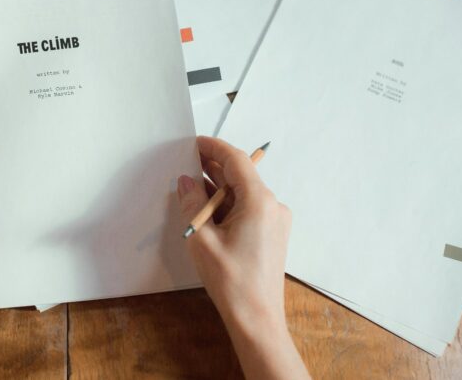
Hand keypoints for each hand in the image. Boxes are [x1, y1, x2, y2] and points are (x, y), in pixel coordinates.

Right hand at [177, 136, 307, 379]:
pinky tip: (207, 210)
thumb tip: (186, 181)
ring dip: (219, 187)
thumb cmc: (231, 281)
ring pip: (243, 192)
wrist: (257, 319)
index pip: (236, 160)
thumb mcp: (202, 239)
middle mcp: (273, 206)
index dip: (214, 147)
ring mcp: (275, 220)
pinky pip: (248, 207)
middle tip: (185, 161)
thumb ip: (192, 204)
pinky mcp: (272, 233)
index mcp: (259, 202)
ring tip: (191, 185)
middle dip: (213, 167)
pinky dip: (228, 203)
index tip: (193, 141)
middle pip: (241, 175)